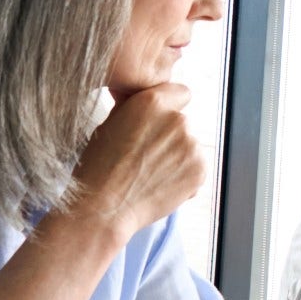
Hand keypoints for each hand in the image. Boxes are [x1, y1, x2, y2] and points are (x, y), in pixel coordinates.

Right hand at [66, 82, 203, 238]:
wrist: (103, 206)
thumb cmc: (99, 166)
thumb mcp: (111, 124)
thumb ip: (135, 108)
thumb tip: (143, 97)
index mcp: (152, 102)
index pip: (180, 93)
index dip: (170, 107)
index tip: (160, 122)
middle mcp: (177, 119)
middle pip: (183, 122)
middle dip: (170, 136)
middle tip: (146, 156)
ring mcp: (192, 145)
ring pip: (190, 146)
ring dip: (178, 157)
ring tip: (150, 174)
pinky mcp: (200, 169)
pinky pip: (196, 167)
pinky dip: (184, 176)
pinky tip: (160, 185)